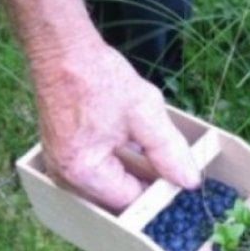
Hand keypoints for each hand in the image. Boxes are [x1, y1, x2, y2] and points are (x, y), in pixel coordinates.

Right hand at [31, 40, 200, 209]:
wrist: (63, 50)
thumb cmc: (98, 78)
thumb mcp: (144, 113)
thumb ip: (169, 151)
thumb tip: (189, 182)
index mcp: (83, 172)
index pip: (131, 200)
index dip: (158, 189)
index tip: (176, 173)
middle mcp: (65, 177)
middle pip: (117, 199)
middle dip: (144, 185)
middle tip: (166, 165)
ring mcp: (60, 168)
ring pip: (107, 188)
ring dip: (132, 176)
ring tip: (149, 154)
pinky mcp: (62, 157)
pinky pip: (96, 175)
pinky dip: (117, 167)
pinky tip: (132, 150)